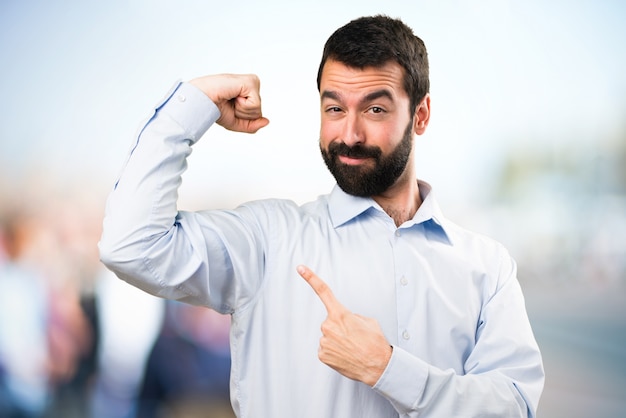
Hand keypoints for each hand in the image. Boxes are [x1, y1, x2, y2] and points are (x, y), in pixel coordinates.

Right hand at [189, 74, 269, 132]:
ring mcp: (253, 82)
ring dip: (241, 109)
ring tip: (231, 99)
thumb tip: (267, 121)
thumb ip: (252, 125)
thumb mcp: (236, 122)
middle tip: (229, 103)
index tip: (229, 105)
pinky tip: (233, 95)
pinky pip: (255, 105)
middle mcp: (252, 85)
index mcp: (248, 92)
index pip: (257, 114)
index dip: (242, 117)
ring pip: (257, 110)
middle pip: (258, 113)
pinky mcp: (251, 82)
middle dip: (242, 114)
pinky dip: (242, 105)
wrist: (202, 99)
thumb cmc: (215, 106)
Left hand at [297, 265, 391, 385]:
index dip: (310, 278)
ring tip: (352, 347)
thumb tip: (345, 320)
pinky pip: (326, 348)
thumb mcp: (368, 321)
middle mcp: (328, 326)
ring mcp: (324, 341)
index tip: (300, 269)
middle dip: (340, 327)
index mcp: (340, 314)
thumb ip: (351, 316)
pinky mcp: (322, 354)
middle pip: (330, 322)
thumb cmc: (375, 344)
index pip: (323, 291)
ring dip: (338, 340)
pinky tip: (345, 355)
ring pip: (328, 336)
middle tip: (354, 337)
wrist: (377, 367)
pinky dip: (334, 351)